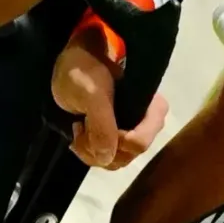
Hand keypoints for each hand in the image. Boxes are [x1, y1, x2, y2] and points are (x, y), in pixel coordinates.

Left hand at [51, 40, 167, 171]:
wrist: (70, 62)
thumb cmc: (83, 69)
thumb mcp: (91, 93)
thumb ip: (102, 124)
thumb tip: (107, 158)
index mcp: (152, 110)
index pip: (140, 142)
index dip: (114, 142)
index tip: (91, 123)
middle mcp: (147, 124)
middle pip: (127, 155)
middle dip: (100, 148)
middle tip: (80, 128)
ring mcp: (133, 132)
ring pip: (116, 160)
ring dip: (90, 150)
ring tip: (78, 127)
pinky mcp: (117, 137)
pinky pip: (108, 158)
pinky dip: (89, 151)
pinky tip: (79, 131)